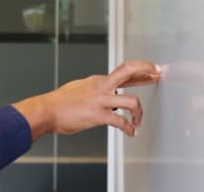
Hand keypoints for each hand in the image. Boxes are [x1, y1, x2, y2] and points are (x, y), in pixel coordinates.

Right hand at [13, 60, 160, 140]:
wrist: (46, 110)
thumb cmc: (59, 103)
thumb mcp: (78, 89)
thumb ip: (93, 90)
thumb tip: (103, 94)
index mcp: (97, 80)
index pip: (123, 72)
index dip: (140, 71)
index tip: (151, 70)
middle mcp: (101, 86)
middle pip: (128, 72)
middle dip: (145, 71)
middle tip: (158, 73)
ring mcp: (100, 100)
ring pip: (130, 100)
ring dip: (139, 112)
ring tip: (138, 120)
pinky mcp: (98, 115)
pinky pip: (120, 121)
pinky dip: (128, 128)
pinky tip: (131, 132)